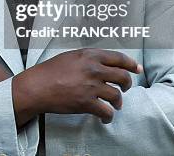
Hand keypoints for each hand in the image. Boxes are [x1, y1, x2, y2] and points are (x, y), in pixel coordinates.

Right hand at [12, 48, 141, 125]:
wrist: (37, 87)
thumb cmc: (50, 71)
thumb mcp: (71, 56)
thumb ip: (88, 58)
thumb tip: (103, 64)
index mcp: (90, 55)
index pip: (119, 58)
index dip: (131, 64)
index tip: (137, 69)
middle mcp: (93, 69)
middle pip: (122, 77)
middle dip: (127, 84)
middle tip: (125, 88)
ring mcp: (91, 87)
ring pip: (117, 95)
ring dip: (118, 102)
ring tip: (115, 104)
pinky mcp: (86, 103)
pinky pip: (106, 111)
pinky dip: (108, 116)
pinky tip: (105, 117)